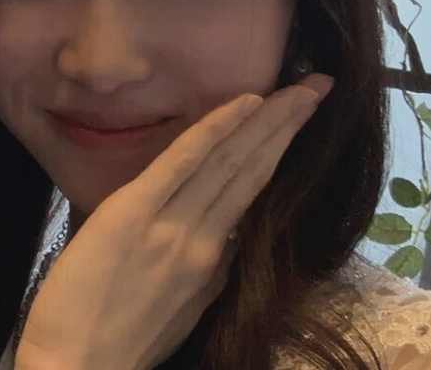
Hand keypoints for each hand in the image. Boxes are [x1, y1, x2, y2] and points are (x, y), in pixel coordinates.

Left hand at [14, 74, 333, 369]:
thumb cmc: (111, 344)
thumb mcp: (176, 312)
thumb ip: (199, 272)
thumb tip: (218, 238)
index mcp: (212, 268)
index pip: (251, 197)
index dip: (276, 156)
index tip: (297, 122)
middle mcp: (203, 245)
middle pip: (253, 173)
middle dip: (288, 126)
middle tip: (319, 86)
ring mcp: (172, 229)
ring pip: (229, 163)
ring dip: (266, 119)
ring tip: (300, 87)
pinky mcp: (132, 215)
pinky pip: (182, 162)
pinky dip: (215, 129)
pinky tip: (244, 102)